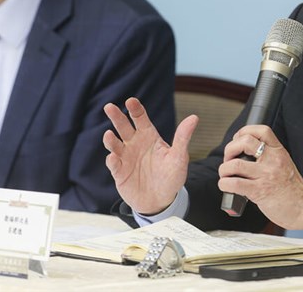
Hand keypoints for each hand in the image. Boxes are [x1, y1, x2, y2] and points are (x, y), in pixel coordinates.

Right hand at [103, 97, 197, 214]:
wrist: (161, 201)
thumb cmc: (171, 176)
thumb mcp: (179, 157)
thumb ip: (183, 137)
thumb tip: (194, 117)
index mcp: (149, 136)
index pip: (140, 118)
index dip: (135, 109)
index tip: (130, 101)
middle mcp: (134, 144)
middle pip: (123, 127)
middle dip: (116, 116)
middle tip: (109, 107)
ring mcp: (125, 157)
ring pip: (114, 144)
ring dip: (110, 140)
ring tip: (109, 135)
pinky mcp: (119, 172)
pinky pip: (113, 165)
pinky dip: (112, 161)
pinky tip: (113, 158)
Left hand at [217, 125, 302, 232]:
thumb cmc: (292, 189)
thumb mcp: (284, 164)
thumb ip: (268, 156)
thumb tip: (242, 152)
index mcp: (279, 151)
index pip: (261, 130)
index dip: (244, 131)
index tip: (237, 140)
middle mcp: (273, 160)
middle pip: (244, 142)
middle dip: (229, 149)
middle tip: (229, 159)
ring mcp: (266, 175)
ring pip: (235, 164)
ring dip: (224, 169)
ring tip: (226, 175)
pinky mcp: (259, 191)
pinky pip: (234, 183)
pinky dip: (224, 184)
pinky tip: (226, 186)